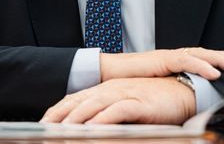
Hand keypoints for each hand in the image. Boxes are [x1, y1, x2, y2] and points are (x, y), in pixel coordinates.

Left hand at [41, 77, 195, 124]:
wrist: (181, 91)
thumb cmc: (154, 101)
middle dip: (59, 119)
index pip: (73, 100)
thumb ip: (107, 114)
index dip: (55, 113)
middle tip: (44, 133)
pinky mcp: (138, 101)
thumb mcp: (125, 106)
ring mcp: (123, 93)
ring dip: (75, 121)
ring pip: (93, 106)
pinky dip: (103, 119)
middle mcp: (110, 89)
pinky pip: (117, 110)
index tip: (41, 126)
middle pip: (78, 103)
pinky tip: (92, 129)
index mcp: (105, 89)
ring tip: (61, 134)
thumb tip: (90, 127)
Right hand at [100, 47, 223, 80]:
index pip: (203, 58)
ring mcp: (169, 56)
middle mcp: (175, 56)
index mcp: (175, 61)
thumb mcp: (157, 87)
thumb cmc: (131, 82)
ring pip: (200, 54)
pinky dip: (201, 66)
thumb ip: (173, 88)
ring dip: (220, 59)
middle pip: (207, 53)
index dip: (222, 60)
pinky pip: (184, 61)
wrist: (108, 74)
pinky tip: (214, 72)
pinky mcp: (161, 59)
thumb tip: (188, 98)